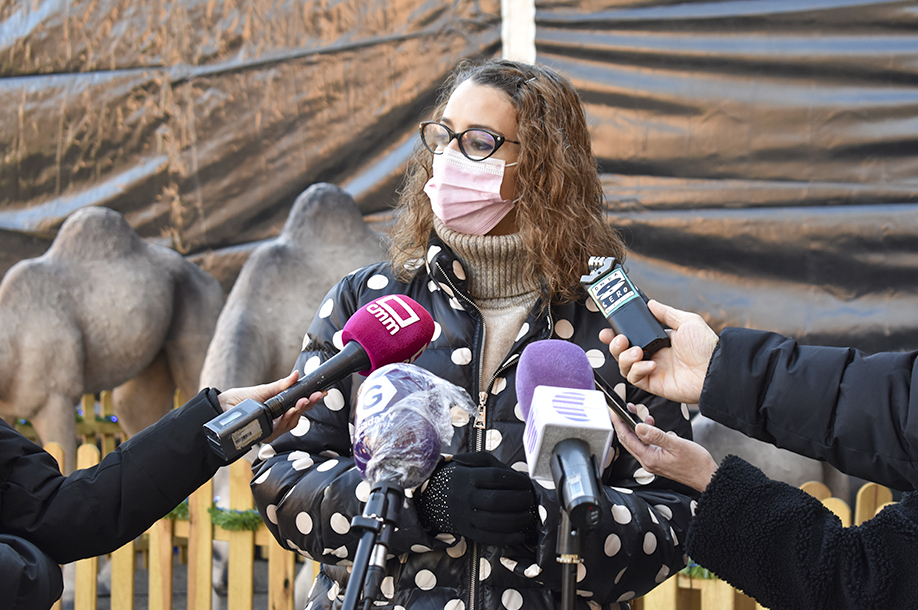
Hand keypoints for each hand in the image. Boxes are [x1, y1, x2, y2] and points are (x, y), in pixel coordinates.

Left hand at [218, 371, 322, 443]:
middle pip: (298, 416)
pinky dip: (286, 421)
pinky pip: (279, 430)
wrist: (221, 408)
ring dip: (298, 413)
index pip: (299, 406)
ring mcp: (272, 430)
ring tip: (302, 402)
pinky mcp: (264, 436)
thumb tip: (296, 375)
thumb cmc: (240, 400)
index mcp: (280, 410)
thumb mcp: (264, 390)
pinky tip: (289, 412)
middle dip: (307, 406)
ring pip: (291, 424)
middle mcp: (278, 422)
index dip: (311, 400)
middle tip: (313, 397)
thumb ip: (282, 385)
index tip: (321, 392)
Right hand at [416, 451, 535, 545]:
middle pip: (497, 500)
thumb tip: (507, 467)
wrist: (430, 498)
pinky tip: (520, 534)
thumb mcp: (467, 463)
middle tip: (530, 499)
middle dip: (519, 501)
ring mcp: (465, 516)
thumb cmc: (457, 478)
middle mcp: (465, 497)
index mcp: (467, 477)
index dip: (515, 480)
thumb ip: (484, 459)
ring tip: (528, 515)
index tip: (526, 483)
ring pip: (494, 522)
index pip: (496, 477)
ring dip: (517, 520)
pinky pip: (489, 538)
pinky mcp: (467, 532)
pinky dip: (508, 538)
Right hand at [599, 300, 718, 403]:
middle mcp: (653, 355)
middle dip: (615, 345)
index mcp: (658, 341)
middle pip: (622, 352)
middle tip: (620, 339)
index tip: (608, 330)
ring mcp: (652, 370)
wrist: (715, 369)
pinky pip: (635, 378)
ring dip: (625, 357)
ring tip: (638, 351)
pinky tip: (651, 364)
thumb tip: (651, 304)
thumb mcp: (687, 321)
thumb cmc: (706, 347)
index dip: (617, 334)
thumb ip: (666, 313)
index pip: (632, 337)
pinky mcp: (653, 384)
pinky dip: (637, 370)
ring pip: (624, 366)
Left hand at [610, 408, 717, 492]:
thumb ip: (656, 435)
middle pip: (627, 440)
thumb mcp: (676, 444)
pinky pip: (645, 445)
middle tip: (621, 409)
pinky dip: (644, 434)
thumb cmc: (696, 463)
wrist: (707, 477)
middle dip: (622, 423)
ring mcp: (652, 462)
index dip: (618, 423)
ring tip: (637, 414)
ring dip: (634, 427)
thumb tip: (638, 427)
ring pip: (635, 442)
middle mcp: (647, 462)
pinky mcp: (657, 461)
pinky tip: (651, 426)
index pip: (626, 438)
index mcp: (649, 458)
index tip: (614, 411)